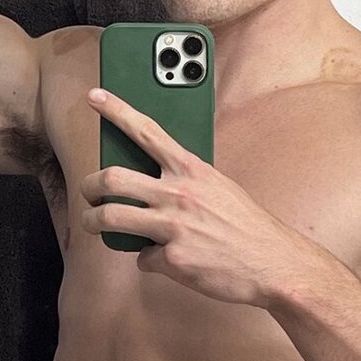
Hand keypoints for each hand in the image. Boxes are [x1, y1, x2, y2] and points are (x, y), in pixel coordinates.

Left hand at [80, 89, 314, 307]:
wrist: (273, 263)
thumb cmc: (247, 226)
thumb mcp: (219, 188)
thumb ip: (186, 181)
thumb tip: (155, 183)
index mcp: (191, 169)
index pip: (146, 131)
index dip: (116, 111)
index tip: (95, 97)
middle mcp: (178, 193)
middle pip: (113, 178)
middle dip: (89, 185)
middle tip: (87, 191)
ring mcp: (173, 227)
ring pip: (111, 218)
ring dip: (93, 222)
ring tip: (93, 224)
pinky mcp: (173, 259)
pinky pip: (143, 258)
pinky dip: (149, 261)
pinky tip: (166, 261)